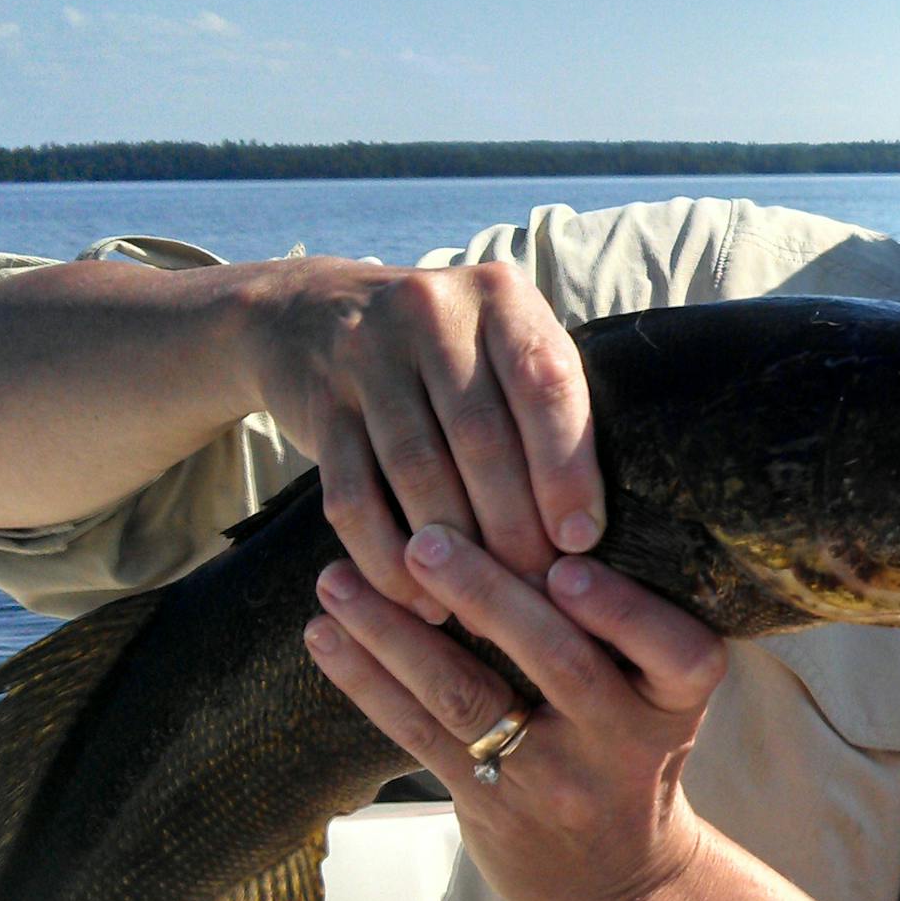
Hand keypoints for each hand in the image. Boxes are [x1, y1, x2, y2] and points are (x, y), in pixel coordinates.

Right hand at [243, 257, 603, 619]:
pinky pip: (351, 497)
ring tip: (482, 604)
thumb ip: (547, 399)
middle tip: (537, 587)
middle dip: (515, 524)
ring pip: (417, 471)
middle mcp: (432, 312)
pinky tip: (417, 597)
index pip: (544, 385)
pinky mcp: (318, 404)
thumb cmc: (446, 347)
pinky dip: (385, 557)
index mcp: (500, 296)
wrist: (308, 312)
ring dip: (454, 550)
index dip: (567, 468)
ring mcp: (367, 355)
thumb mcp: (502, 340)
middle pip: (481, 437)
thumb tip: (591, 521)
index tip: (581, 538)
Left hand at [305, 525, 737, 900]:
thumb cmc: (632, 746)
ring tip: (337, 579)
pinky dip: (367, 679)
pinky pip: (418, 734)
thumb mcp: (661, 693)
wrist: (616, 878)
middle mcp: (621, 739)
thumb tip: (540, 491)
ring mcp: (551, 779)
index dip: (621, 610)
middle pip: (558, 662)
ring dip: (394, 632)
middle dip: (486, 595)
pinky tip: (326, 636)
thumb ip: (627, 620)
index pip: (674, 650)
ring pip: (467, 696)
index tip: (566, 566)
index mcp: (675, 698)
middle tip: (426, 540)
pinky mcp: (485, 804)